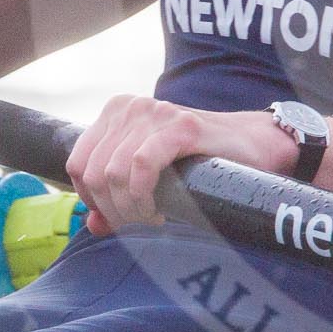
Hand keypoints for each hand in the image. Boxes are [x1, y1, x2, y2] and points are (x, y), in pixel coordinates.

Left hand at [67, 96, 299, 234]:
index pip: (77, 163)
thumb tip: (91, 225)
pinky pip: (141, 165)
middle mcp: (131, 106)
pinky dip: (144, 195)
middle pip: (94, 173)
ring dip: (131, 208)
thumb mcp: (150, 178)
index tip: (120, 217)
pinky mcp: (180, 125)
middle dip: (114, 209)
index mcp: (117, 112)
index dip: (93, 200)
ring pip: (113, 173)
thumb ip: (117, 198)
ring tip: (155, 218)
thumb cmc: (200, 164)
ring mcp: (155, 112)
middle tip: (142, 223)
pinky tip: (161, 209)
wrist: (255, 148)